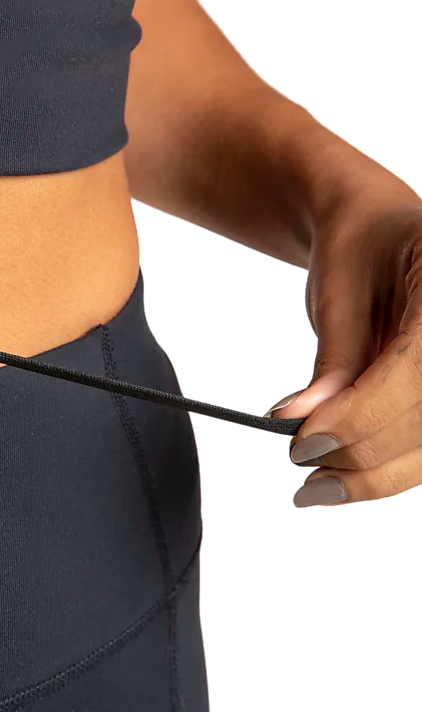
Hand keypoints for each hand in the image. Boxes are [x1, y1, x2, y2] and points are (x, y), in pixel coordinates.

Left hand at [266, 196, 421, 506]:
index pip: (415, 375)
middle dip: (361, 451)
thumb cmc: (362, 244)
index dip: (360, 416)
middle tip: (302, 461)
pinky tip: (345, 473)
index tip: (304, 438)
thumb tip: (305, 421)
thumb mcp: (340, 292)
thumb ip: (335, 360)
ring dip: (374, 473)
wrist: (380, 229)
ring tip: (319, 482)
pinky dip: (387, 466)